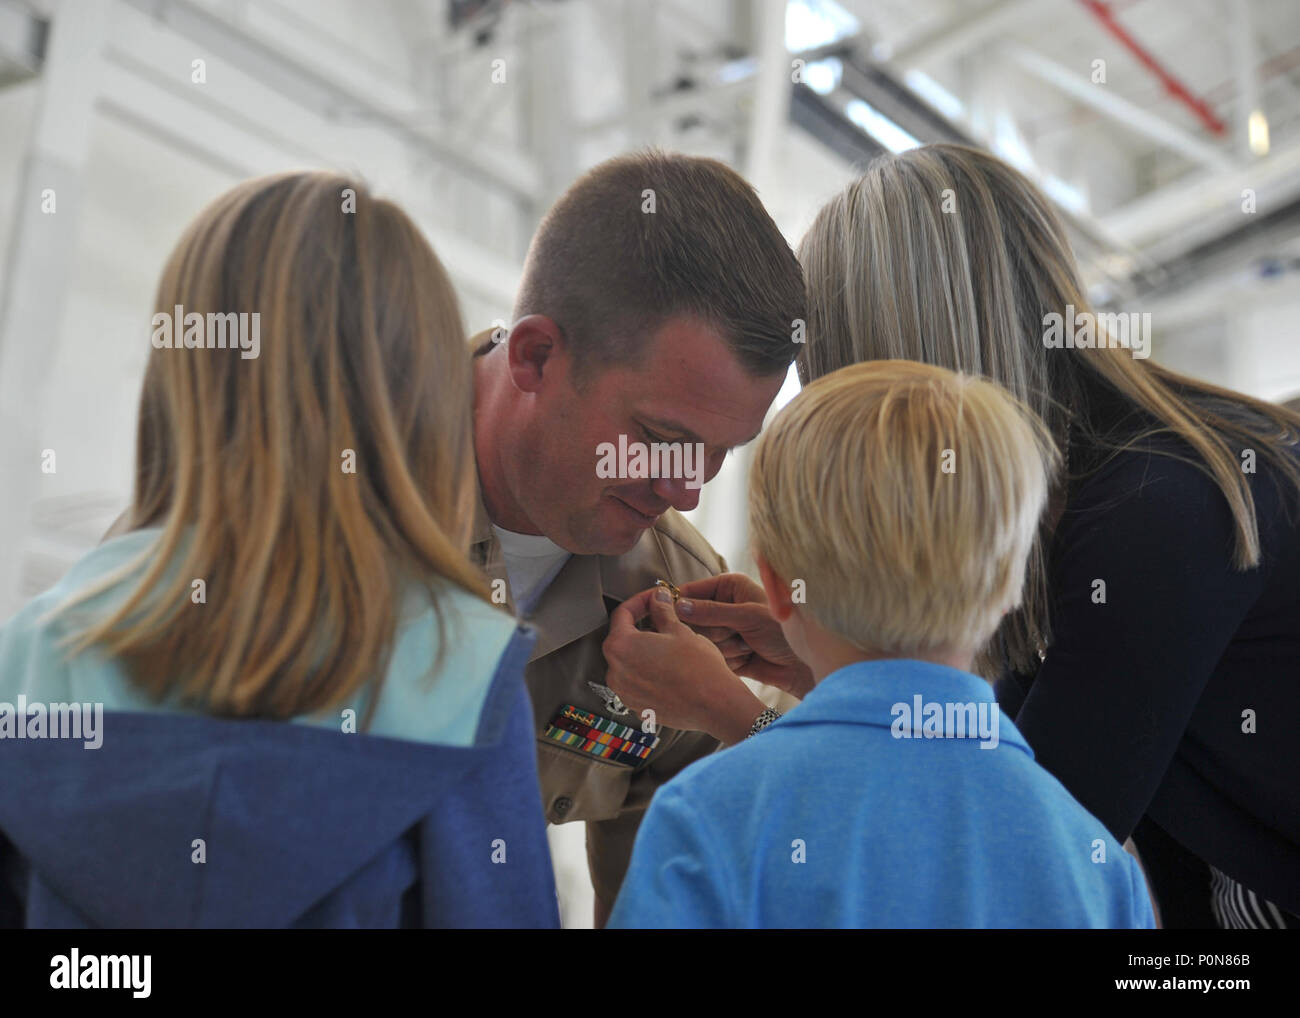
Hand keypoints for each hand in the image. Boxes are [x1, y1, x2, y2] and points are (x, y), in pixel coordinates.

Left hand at [602, 586, 766, 744]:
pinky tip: (670, 669)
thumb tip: (658, 599)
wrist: (714, 705)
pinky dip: (650, 673)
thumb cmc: (698, 669)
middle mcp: (616, 672)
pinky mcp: (638, 707)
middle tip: (664, 619)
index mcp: (621, 647)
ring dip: (646, 652)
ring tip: (670, 647)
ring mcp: (626, 693)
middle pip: (623, 640)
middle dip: (642, 627)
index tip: (654, 598)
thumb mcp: (679, 630)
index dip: (640, 601)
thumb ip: (662, 611)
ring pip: (631, 663)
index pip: (622, 614)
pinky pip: (638, 683)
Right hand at [673, 572, 813, 699]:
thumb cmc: (783, 631)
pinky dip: (730, 661)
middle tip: (738, 634)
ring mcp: (725, 631)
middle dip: (715, 632)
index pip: (691, 592)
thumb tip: (678, 606)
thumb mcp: (748, 617)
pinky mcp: (727, 654)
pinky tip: (749, 658)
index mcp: (729, 586)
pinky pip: (712, 658)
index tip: (667, 615)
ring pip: (702, 642)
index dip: (679, 604)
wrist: (803, 665)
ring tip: (750, 646)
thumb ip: (712, 612)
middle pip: (693, 621)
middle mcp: (724, 606)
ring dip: (726, 648)